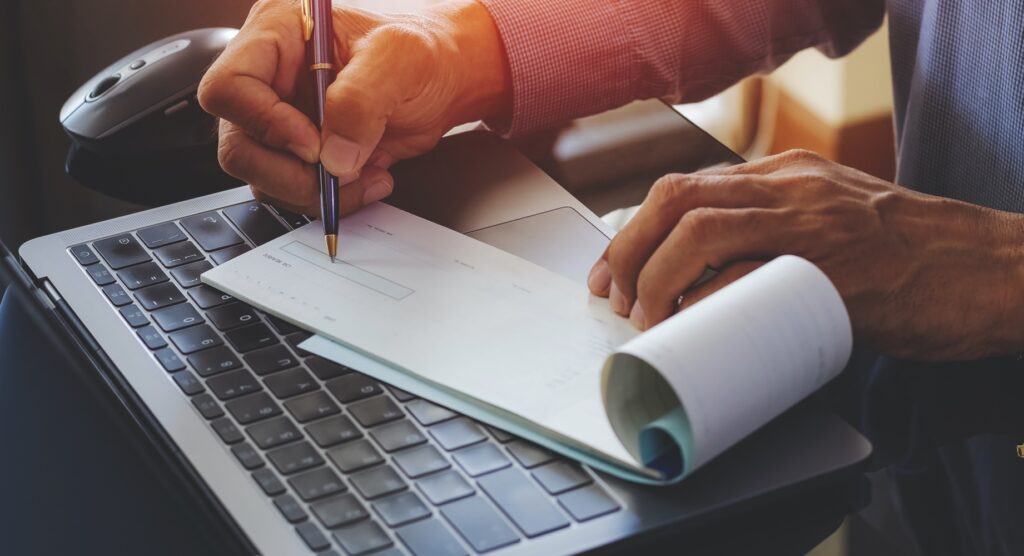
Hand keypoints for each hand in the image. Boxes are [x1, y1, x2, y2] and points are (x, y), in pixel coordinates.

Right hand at [198, 0, 509, 214]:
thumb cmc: (426, 47)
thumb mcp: (401, 57)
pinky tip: (367, 181)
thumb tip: (333, 157)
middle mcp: (272, 77)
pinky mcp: (305, 152)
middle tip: (336, 174)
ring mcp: (285, 118)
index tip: (313, 144)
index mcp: (278, 33)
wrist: (451, 75)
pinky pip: (295, 189)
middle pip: (239, 142)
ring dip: (312, 191)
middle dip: (288, 172)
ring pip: (263, 175)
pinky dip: (330, 198)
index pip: (231, 87)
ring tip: (364, 176)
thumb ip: (362, 99)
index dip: (264, 123)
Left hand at [588, 150, 1023, 360]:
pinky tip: (687, 325)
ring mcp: (812, 223)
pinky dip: (703, 301)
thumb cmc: (914, 255)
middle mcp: (792, 188)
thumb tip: (713, 285)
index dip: (634, 229)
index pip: (685, 187)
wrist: (993, 269)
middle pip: (676, 199)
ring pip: (699, 227)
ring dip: (653, 275)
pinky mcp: (834, 269)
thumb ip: (780, 235)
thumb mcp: (835, 221)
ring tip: (643, 316)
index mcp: (787, 175)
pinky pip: (748, 275)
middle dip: (628, 249)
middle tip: (611, 295)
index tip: (613, 269)